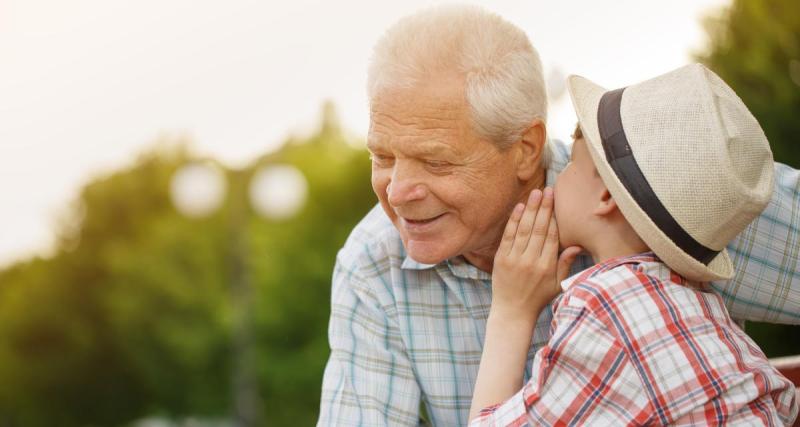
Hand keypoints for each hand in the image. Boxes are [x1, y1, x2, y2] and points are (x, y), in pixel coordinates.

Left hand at [490, 187, 581, 323]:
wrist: (512, 312)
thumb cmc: (538, 298)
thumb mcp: (558, 285)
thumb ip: (566, 265)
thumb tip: (577, 245)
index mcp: (547, 267)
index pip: (552, 237)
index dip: (555, 217)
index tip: (557, 201)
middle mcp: (531, 261)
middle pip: (539, 229)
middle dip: (544, 208)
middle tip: (548, 190)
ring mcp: (514, 259)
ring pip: (524, 229)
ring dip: (530, 210)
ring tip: (536, 193)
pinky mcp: (501, 259)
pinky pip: (508, 236)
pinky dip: (514, 221)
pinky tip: (520, 207)